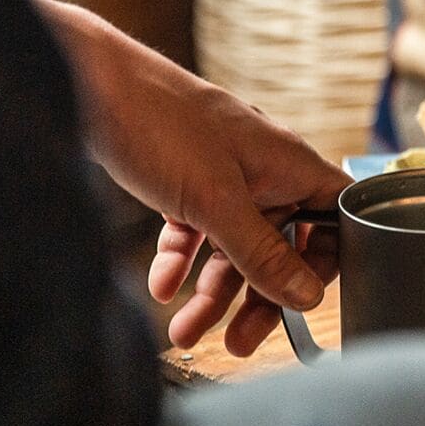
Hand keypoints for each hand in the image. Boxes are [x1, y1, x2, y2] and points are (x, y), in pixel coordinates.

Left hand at [37, 0, 349, 354]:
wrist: (88, 82)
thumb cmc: (162, 125)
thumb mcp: (217, 202)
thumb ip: (263, 253)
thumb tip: (308, 295)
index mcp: (291, 165)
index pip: (336, 220)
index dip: (328, 262)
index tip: (304, 302)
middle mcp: (266, 172)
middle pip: (282, 247)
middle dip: (259, 297)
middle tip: (240, 343)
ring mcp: (227, 177)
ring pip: (235, 247)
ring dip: (212, 292)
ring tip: (185, 332)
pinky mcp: (188, 183)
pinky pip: (198, 234)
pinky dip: (182, 262)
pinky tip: (162, 289)